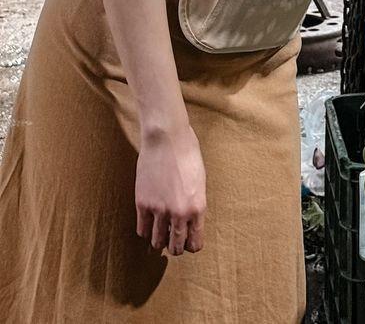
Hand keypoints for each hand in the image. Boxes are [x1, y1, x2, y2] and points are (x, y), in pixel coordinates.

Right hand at [135, 124, 205, 255]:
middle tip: (173, 241)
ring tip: (160, 234)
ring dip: (159, 241)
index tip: (188, 242)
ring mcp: (159, 210)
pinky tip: (148, 224)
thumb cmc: (188, 154)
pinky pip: (142, 229)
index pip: (195, 243)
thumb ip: (195, 204)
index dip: (191, 245)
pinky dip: (145, 230)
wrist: (167, 138)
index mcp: (197, 207)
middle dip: (175, 247)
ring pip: (157, 242)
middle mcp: (179, 213)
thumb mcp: (200, 181)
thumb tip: (189, 222)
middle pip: (175, 247)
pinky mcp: (142, 204)